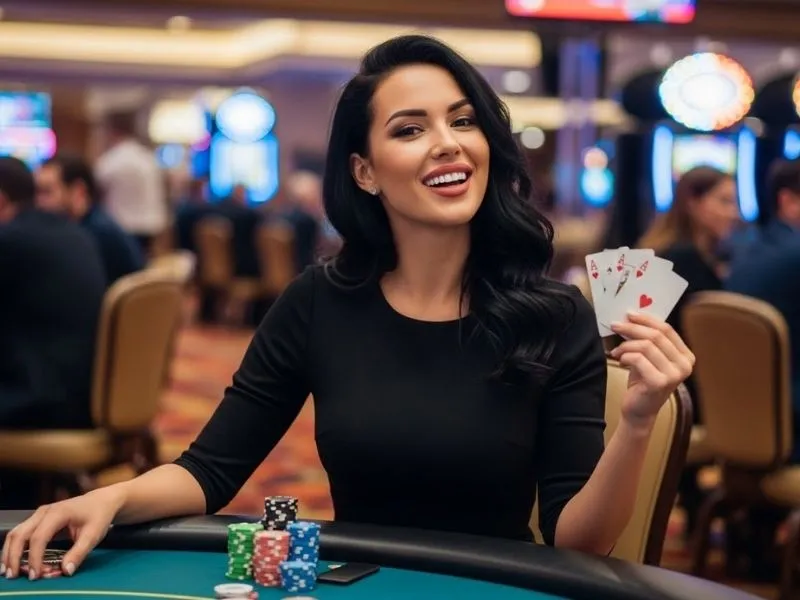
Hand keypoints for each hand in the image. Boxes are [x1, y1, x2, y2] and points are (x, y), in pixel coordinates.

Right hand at [1, 487, 124, 579]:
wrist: (101, 501)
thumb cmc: (98, 515)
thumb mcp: (94, 534)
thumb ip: (79, 553)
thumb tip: (66, 570)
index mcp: (59, 513)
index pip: (39, 538)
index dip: (34, 558)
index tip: (36, 574)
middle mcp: (45, 512)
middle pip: (20, 534)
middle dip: (13, 556)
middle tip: (14, 575)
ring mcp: (40, 514)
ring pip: (16, 533)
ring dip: (10, 552)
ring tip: (9, 570)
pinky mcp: (39, 519)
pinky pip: (21, 533)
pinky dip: (16, 548)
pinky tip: (15, 561)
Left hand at [608, 312, 694, 430]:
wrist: (639, 410)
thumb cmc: (642, 382)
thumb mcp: (649, 358)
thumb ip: (649, 340)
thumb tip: (632, 316)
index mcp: (686, 356)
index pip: (667, 329)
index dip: (646, 319)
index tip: (629, 314)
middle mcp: (685, 365)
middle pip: (656, 335)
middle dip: (632, 327)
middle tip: (615, 325)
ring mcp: (674, 375)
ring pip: (646, 345)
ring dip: (626, 345)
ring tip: (616, 351)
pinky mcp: (660, 383)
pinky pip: (638, 359)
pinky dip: (625, 356)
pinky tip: (619, 361)